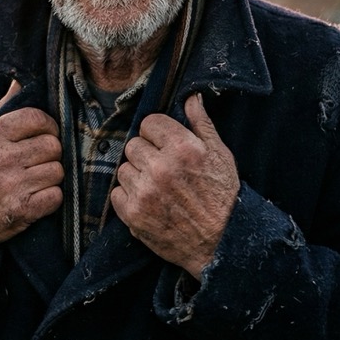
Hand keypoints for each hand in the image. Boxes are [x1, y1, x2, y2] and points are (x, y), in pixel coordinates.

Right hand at [0, 79, 62, 267]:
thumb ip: (5, 107)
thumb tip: (23, 79)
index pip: (38, 118)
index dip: (47, 126)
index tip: (42, 135)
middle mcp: (0, 158)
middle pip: (53, 145)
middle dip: (49, 154)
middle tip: (37, 161)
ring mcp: (11, 186)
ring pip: (58, 171)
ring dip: (50, 177)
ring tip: (34, 180)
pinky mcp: (20, 211)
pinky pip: (56, 197)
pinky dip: (49, 199)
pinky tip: (35, 198)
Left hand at [110, 93, 238, 279]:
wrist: (222, 243)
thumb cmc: (223, 197)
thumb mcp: (220, 155)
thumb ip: (202, 123)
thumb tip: (190, 97)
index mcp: (182, 148)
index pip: (149, 123)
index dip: (157, 134)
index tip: (166, 145)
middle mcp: (161, 167)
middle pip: (133, 145)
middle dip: (146, 155)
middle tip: (162, 170)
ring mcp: (145, 191)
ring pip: (123, 169)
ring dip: (136, 176)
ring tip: (157, 188)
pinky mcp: (133, 214)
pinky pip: (116, 193)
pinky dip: (128, 198)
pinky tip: (148, 203)